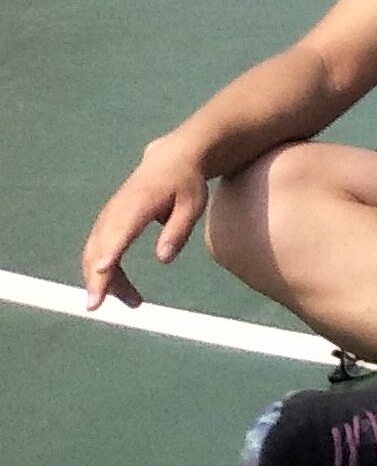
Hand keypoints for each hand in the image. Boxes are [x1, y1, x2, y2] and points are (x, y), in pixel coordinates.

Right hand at [79, 134, 211, 305]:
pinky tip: (119, 289)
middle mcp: (117, 210)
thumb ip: (178, 230)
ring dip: (103, 280)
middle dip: (95, 278)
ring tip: (132, 302)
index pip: (120, 230)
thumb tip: (163, 259)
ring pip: (95, 253)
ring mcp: (108, 216)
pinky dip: (103, 271)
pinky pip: (98, 250)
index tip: (101, 271)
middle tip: (98, 306)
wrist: (171, 158)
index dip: (109, 251)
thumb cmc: (185, 183)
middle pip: (99, 247)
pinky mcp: (107, 222)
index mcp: (139, 203)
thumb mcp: (193, 204)